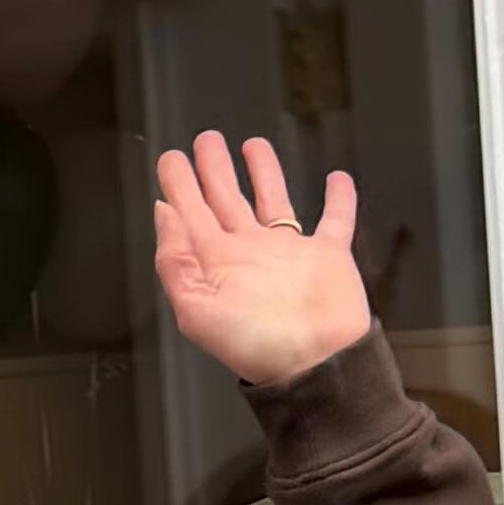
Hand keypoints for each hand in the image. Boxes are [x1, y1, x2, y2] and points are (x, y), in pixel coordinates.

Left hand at [152, 128, 368, 390]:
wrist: (313, 364)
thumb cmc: (254, 345)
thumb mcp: (195, 309)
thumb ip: (175, 260)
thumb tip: (164, 212)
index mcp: (216, 264)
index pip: (191, 214)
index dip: (179, 185)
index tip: (170, 158)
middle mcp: (249, 253)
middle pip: (226, 200)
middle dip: (213, 170)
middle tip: (205, 141)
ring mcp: (289, 253)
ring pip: (273, 201)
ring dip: (263, 173)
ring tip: (252, 145)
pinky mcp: (328, 256)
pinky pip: (335, 220)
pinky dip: (339, 199)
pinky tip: (337, 179)